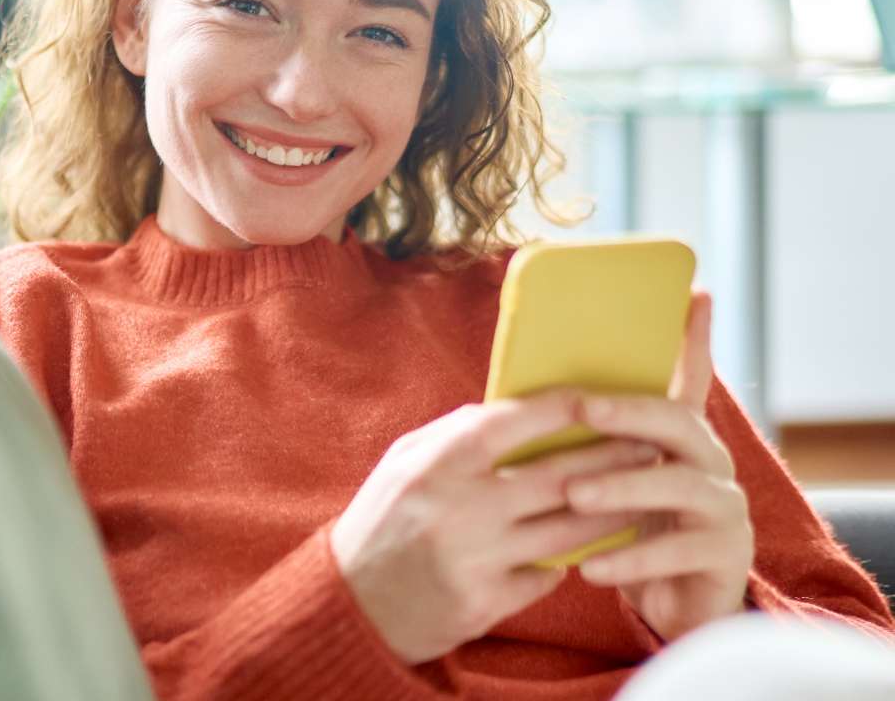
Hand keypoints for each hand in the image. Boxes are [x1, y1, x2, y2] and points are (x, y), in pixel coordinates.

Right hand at [331, 390, 664, 664]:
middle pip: (557, 478)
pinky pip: (547, 576)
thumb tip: (520, 410)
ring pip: (566, 532)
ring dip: (612, 510)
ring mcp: (475, 561)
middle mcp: (460, 509)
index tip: (600, 396)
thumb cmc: (382, 516)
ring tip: (642, 490)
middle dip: (610, 457)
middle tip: (648, 443)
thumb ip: (458, 433)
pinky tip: (599, 540)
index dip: (562, 407)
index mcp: (438, 463)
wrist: (352, 602)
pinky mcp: (485, 604)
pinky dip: (572, 557)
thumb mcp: (406, 459)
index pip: (513, 423)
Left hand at [561, 290, 754, 641]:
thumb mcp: (607, 475)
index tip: (697, 293)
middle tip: (582, 408)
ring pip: (678, 483)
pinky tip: (590, 567)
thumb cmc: (626, 527)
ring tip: (573, 495)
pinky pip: (678, 551)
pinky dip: (630, 556)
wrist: (668, 605)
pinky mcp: (727, 555)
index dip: (693, 337)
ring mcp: (724, 505)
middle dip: (629, 410)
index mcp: (680, 433)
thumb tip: (530, 393)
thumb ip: (589, 437)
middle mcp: (710, 459)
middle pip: (679, 419)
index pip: (690, 376)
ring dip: (621, 487)